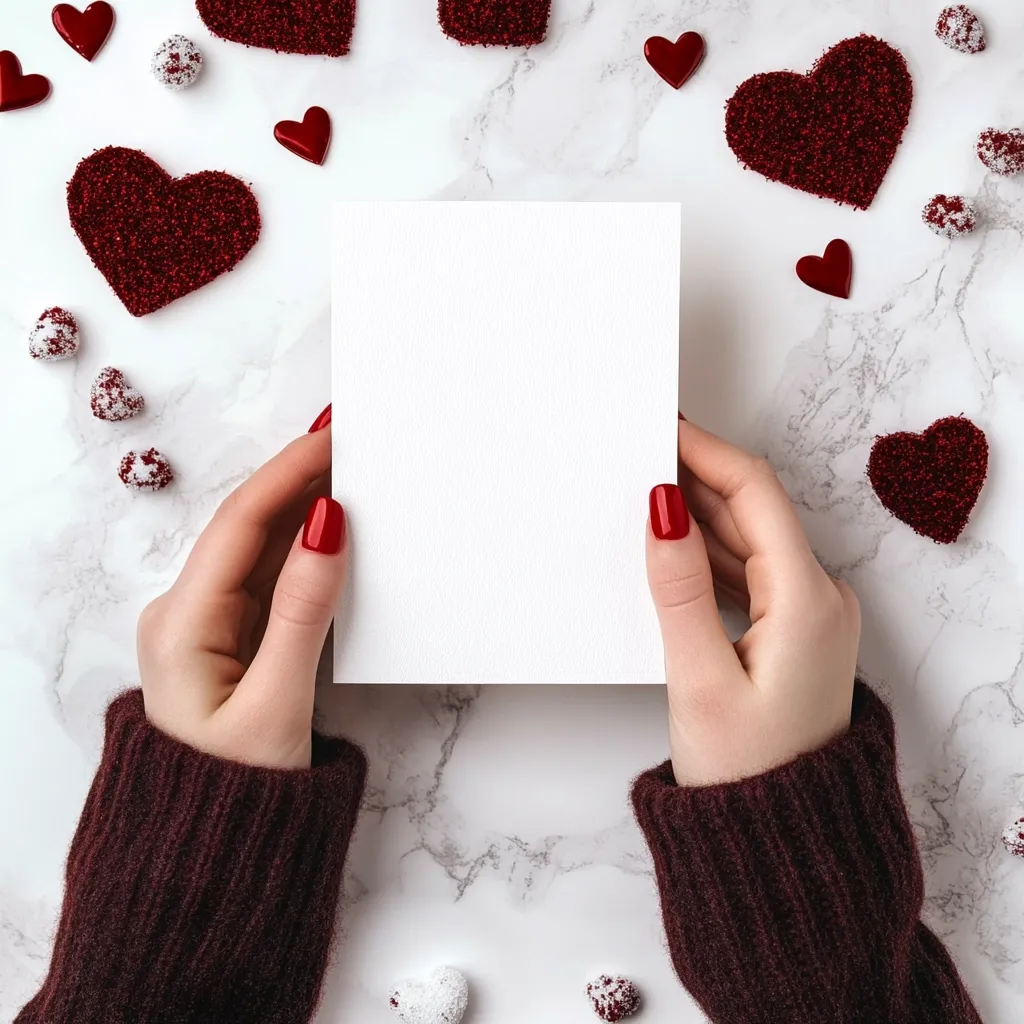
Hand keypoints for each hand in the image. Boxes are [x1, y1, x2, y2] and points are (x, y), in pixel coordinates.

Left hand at [137, 408, 345, 769]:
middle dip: (297, 481)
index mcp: (182, 624)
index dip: (287, 474)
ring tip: (351, 473)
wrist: (209, 858)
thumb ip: (302, 612)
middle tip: (350, 443)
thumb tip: (330, 527)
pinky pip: (270, 581)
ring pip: (261, 551)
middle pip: (247, 528)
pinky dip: (304, 552)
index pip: (240, 525)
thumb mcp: (276, 704)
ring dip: (304, 512)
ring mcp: (207, 627)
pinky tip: (334, 531)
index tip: (332, 438)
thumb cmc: (235, 792)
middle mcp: (187, 614)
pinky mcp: (231, 641)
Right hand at [646, 418, 860, 786]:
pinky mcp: (792, 632)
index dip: (708, 453)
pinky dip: (709, 554)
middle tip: (641, 454)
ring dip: (699, 515)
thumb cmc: (747, 770)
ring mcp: (809, 615)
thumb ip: (679, 590)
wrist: (784, 838)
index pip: (756, 495)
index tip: (664, 427)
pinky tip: (671, 549)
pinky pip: (748, 572)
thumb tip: (662, 510)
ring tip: (644, 494)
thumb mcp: (700, 680)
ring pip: (748, 541)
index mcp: (807, 600)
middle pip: (754, 512)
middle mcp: (819, 598)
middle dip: (698, 478)